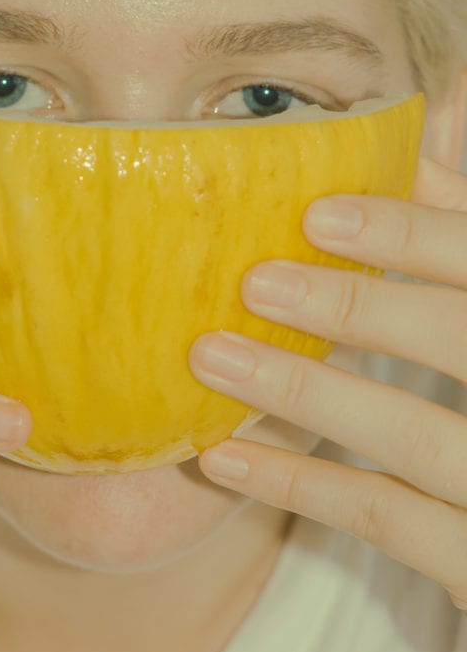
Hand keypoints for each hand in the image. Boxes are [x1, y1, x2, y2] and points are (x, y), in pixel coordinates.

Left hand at [188, 156, 466, 611]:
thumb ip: (463, 224)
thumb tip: (423, 129)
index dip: (413, 233)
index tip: (317, 214)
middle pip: (461, 340)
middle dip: (357, 307)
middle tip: (254, 282)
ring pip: (417, 437)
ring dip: (306, 393)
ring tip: (211, 358)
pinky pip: (391, 522)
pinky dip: (302, 488)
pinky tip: (223, 457)